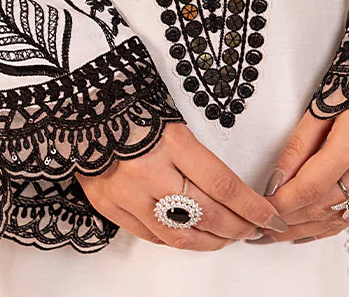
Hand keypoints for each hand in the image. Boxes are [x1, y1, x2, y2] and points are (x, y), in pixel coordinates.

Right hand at [75, 120, 287, 249]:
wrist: (80, 106)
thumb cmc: (131, 107)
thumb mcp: (172, 121)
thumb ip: (198, 156)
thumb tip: (230, 191)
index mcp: (173, 141)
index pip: (224, 185)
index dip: (251, 207)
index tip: (268, 216)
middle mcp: (151, 171)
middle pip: (208, 214)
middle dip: (237, 228)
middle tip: (252, 230)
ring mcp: (128, 193)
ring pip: (181, 235)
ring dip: (211, 242)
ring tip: (226, 238)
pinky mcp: (109, 206)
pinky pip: (151, 235)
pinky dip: (176, 239)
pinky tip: (190, 235)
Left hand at [254, 104, 348, 243]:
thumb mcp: (325, 102)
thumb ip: (299, 144)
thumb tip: (278, 178)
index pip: (310, 187)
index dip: (282, 204)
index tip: (261, 209)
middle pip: (325, 208)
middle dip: (291, 221)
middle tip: (264, 227)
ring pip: (343, 217)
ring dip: (310, 229)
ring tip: (283, 233)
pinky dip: (334, 223)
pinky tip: (315, 229)